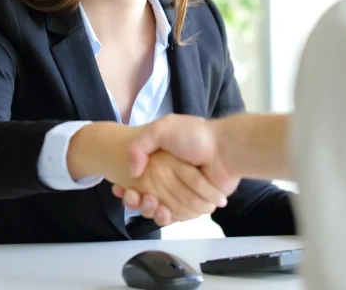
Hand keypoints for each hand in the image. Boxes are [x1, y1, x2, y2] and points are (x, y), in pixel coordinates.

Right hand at [112, 115, 240, 222]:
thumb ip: (140, 146)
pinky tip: (161, 211)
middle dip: (135, 199)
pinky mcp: (194, 204)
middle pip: (144, 195)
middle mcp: (169, 176)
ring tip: (148, 203)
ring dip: (148, 209)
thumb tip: (132, 173)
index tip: (119, 188)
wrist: (226, 150)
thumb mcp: (162, 129)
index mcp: (160, 160)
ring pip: (158, 208)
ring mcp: (182, 191)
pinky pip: (176, 215)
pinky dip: (167, 216)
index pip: (136, 178)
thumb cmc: (195, 136)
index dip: (126, 185)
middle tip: (132, 196)